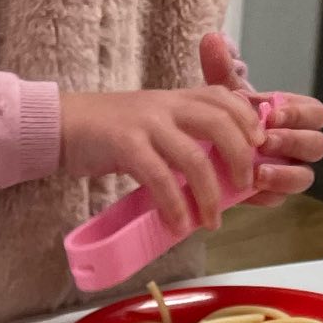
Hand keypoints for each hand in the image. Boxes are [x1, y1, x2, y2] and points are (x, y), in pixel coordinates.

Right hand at [60, 85, 263, 235]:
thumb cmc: (107, 133)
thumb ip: (179, 136)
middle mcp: (166, 105)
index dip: (247, 120)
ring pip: (194, 156)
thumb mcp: (150, 124)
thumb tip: (211, 170)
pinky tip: (178, 224)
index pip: (224, 98)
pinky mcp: (125, 144)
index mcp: (175, 98)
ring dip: (208, 194)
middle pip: (220, 123)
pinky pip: (159, 177)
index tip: (259, 147)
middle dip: (239, 158)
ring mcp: (147, 123)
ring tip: (211, 221)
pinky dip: (173, 205)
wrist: (63, 126)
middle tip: (244, 188)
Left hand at [198, 30, 322, 208]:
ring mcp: (287, 172)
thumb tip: (211, 40)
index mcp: (295, 117)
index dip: (299, 114)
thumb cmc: (226, 118)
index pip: (316, 114)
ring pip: (305, 177)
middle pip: (317, 146)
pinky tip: (250, 190)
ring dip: (285, 174)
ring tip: (258, 172)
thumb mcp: (224, 94)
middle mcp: (298, 146)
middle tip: (265, 141)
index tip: (273, 112)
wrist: (205, 151)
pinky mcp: (271, 195)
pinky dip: (267, 194)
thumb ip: (221, 68)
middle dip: (293, 143)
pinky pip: (279, 199)